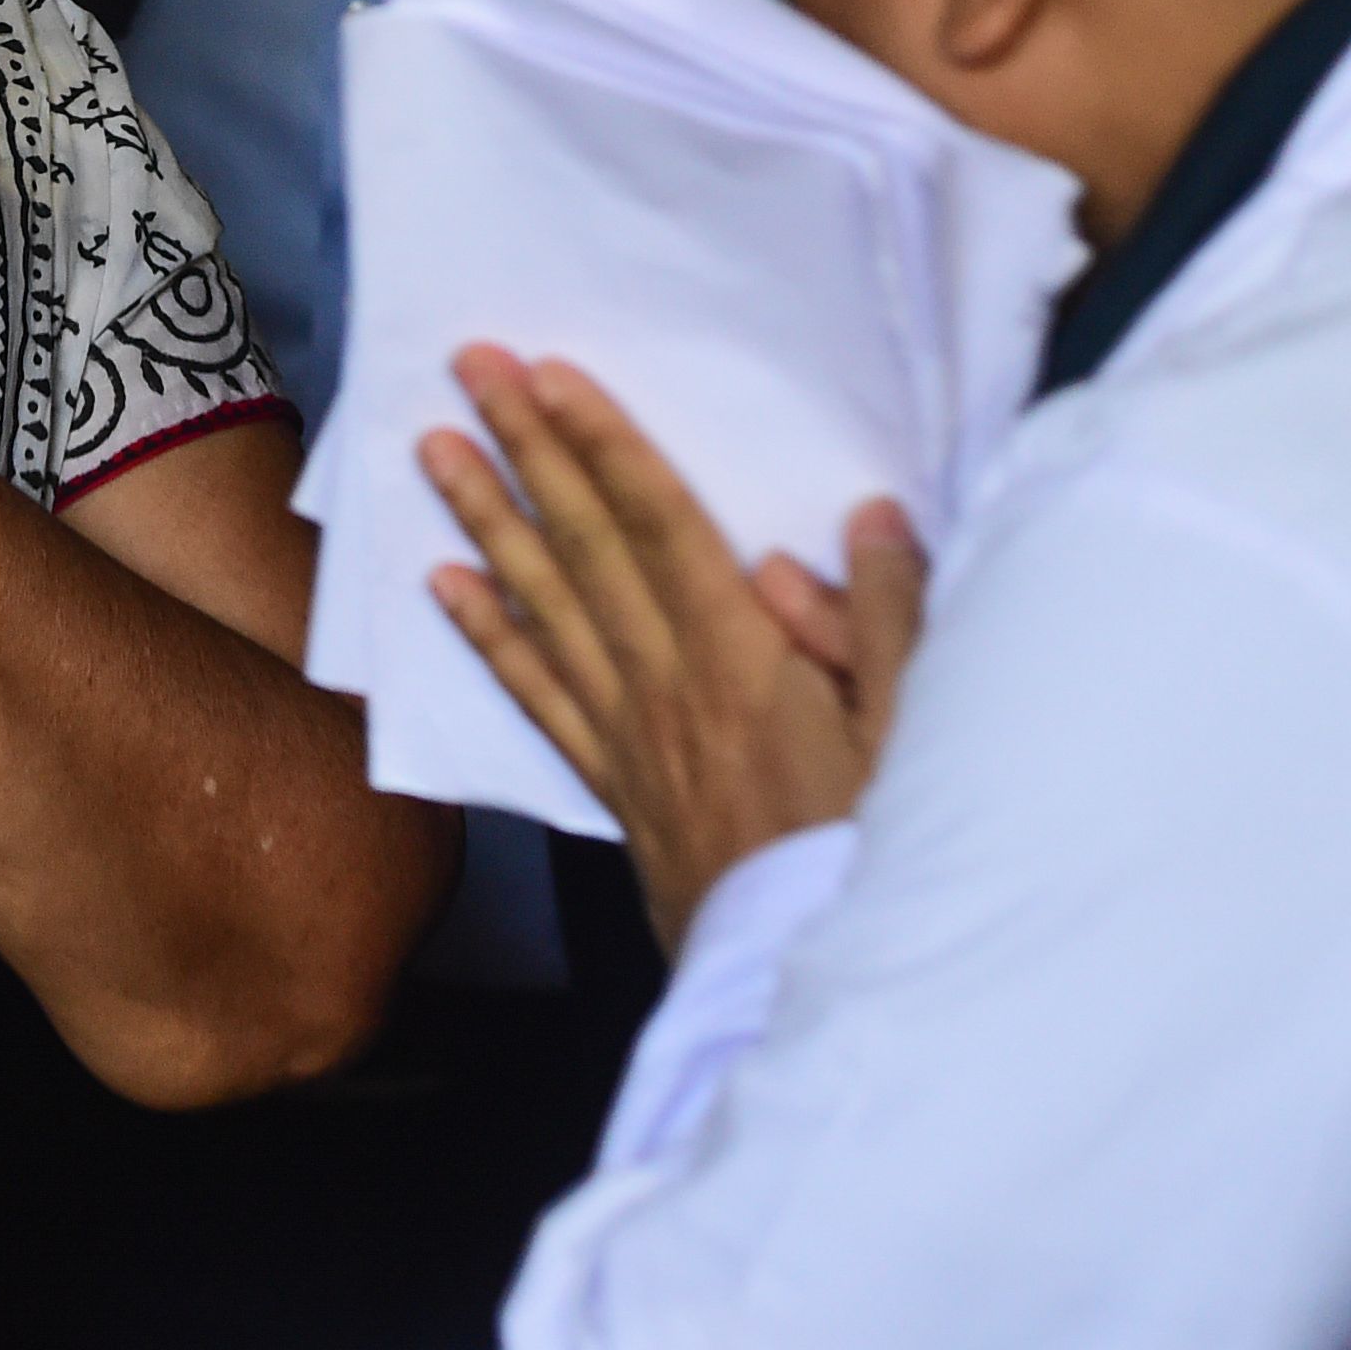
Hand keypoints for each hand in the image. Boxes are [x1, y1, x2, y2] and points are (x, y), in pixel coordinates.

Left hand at [417, 346, 925, 952]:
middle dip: (525, 449)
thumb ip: (887, 621)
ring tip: (433, 451)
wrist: (809, 981)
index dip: (600, 442)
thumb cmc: (872, 855)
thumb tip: (863, 518)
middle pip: (584, 545)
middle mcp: (665, 682)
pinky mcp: (612, 782)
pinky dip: (486, 636)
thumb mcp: (917, 733)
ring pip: (542, 606)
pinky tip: (444, 586)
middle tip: (468, 368)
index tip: (548, 372)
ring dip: (485, 520)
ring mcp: (627, 733)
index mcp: (741, 657)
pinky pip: (536, 695)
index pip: (656, 523)